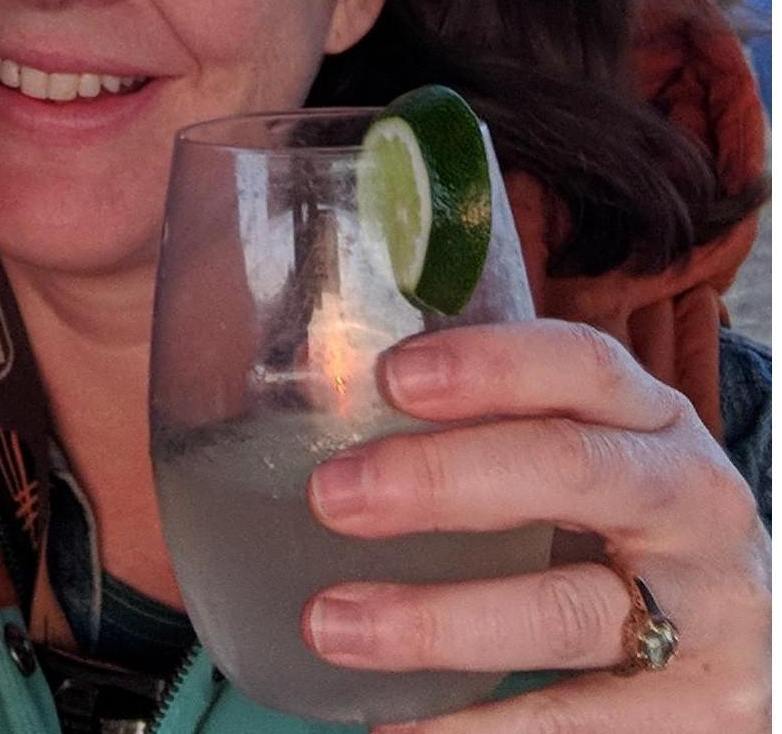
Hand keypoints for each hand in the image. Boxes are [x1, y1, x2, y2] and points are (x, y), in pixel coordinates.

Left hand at [296, 318, 768, 732]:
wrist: (748, 632)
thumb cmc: (623, 526)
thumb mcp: (586, 458)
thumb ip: (492, 431)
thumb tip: (323, 409)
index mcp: (651, 420)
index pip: (581, 365)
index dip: (488, 366)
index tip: (389, 378)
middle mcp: (692, 500)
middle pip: (567, 470)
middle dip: (440, 481)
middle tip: (330, 496)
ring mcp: (712, 613)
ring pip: (563, 612)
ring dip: (435, 622)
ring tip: (331, 625)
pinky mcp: (709, 714)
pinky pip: (580, 724)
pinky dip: (482, 729)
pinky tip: (397, 727)